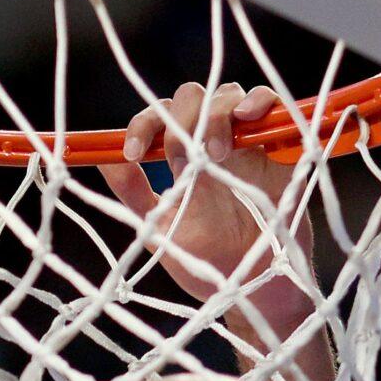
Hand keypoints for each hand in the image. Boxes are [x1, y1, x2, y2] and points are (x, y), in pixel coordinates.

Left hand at [99, 82, 312, 303]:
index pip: (158, 118)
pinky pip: (272, 106)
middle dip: (182, 117)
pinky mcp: (278, 148)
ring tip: (217, 153)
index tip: (132, 153)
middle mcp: (210, 141)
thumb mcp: (160, 228)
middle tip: (182, 159)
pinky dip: (259, 101)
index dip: (142, 126)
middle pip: (192, 97)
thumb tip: (102, 159)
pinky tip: (248, 117)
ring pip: (228, 94)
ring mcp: (245, 142)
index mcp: (179, 157)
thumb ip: (133, 193)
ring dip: (217, 114)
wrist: (250, 286)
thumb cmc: (204, 259)